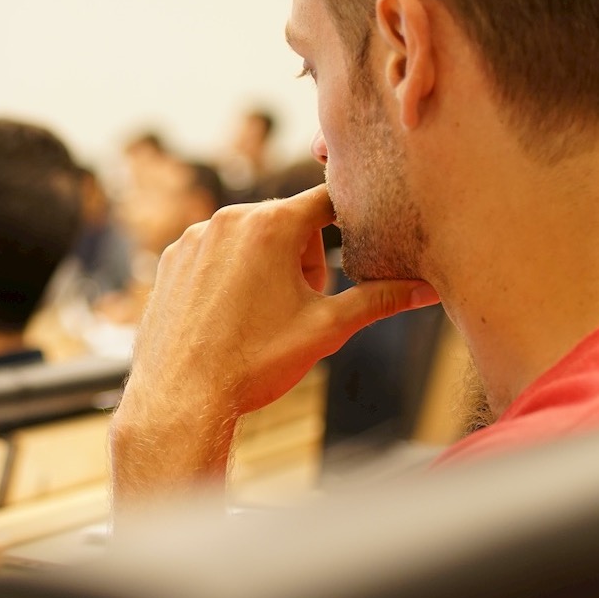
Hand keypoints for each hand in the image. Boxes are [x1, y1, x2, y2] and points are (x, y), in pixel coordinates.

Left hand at [109, 185, 437, 497]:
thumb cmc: (254, 364)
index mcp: (271, 226)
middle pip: (288, 221)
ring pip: (249, 238)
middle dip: (304, 256)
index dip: (349, 219)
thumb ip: (380, 300)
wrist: (181, 398)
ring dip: (266, 265)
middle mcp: (227, 220)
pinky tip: (229, 316)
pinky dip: (228, 275)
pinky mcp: (171, 259)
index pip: (327, 199)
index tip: (359, 238)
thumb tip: (427, 290)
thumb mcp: (327, 329)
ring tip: (262, 315)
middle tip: (300, 305)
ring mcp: (193, 238)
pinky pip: (214, 253)